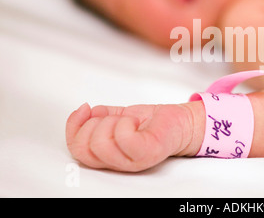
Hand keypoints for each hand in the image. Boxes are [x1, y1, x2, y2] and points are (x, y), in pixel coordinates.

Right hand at [66, 102, 203, 171]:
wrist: (181, 122)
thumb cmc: (152, 122)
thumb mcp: (118, 115)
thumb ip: (98, 116)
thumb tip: (82, 112)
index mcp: (108, 156)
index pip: (76, 150)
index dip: (73, 127)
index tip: (84, 109)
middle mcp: (118, 163)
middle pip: (85, 148)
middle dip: (93, 124)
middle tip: (114, 118)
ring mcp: (133, 161)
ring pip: (101, 143)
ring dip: (111, 122)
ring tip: (128, 120)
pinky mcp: (147, 152)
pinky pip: (124, 137)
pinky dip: (126, 122)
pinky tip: (136, 122)